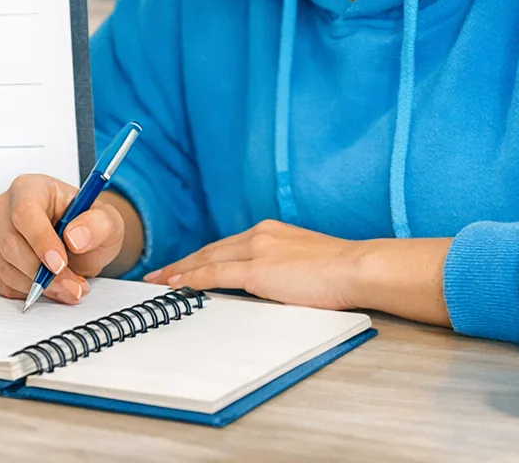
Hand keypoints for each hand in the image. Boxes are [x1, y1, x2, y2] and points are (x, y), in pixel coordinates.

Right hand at [0, 173, 126, 305]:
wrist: (80, 242)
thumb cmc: (87, 224)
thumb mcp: (107, 221)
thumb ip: (98, 224)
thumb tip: (75, 237)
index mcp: (30, 188)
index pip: (24, 212)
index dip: (40, 241)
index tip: (60, 264)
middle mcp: (4, 207)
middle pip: (10, 243)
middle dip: (43, 273)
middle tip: (72, 286)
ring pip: (4, 266)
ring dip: (37, 286)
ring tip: (67, 287)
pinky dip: (23, 291)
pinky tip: (45, 287)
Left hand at [144, 219, 367, 310]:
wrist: (358, 267)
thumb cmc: (343, 271)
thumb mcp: (307, 262)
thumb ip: (284, 267)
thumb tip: (272, 284)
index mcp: (272, 232)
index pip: (227, 246)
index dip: (202, 257)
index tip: (184, 265)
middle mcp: (260, 235)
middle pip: (211, 250)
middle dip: (183, 262)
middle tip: (159, 274)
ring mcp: (257, 250)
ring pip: (206, 260)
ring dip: (179, 271)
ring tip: (159, 282)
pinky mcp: (257, 269)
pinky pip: (214, 274)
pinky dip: (191, 280)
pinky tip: (176, 287)